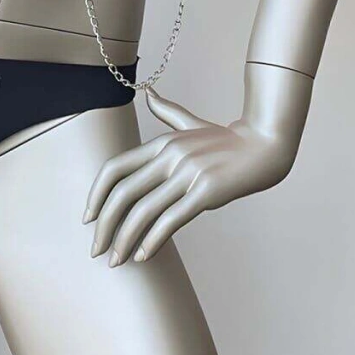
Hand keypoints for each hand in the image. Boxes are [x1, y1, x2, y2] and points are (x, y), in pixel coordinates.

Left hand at [82, 88, 297, 265]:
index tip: (88, 218)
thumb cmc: (228, 140)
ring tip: (118, 261)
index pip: (115, 167)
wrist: (266, 144)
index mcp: (161, 142)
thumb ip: (167, 111)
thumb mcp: (192, 124)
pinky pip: (172, 219)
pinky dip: (154, 240)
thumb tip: (149, 93)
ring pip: (145, 211)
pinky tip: (144, 255)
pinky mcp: (206, 191)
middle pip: (124, 193)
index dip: (96, 193)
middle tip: (96, 250)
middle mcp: (170, 156)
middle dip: (105, 226)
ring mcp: (188, 173)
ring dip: (126, 240)